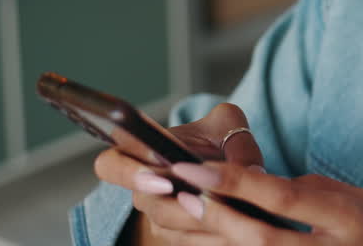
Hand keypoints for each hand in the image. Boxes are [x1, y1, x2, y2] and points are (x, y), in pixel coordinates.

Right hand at [93, 103, 264, 244]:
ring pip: (167, 226)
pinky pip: (187, 240)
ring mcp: (156, 213)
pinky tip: (235, 228)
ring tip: (229, 214)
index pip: (111, 164)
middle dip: (173, 204)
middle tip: (199, 200)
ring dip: (198, 222)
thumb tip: (251, 171)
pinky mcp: (175, 234)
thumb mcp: (228, 126)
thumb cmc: (217, 138)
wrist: (223, 163)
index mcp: (140, 151)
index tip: (163, 176)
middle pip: (144, 202)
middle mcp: (142, 187)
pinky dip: (211, 235)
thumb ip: (237, 140)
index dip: (129, 172)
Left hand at [170, 161, 362, 245]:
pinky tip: (212, 238)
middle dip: (217, 212)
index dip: (237, 182)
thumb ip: (320, 190)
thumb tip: (270, 182)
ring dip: (215, 239)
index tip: (197, 167)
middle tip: (181, 190)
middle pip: (260, 236)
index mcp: (348, 219)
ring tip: (186, 212)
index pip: (284, 198)